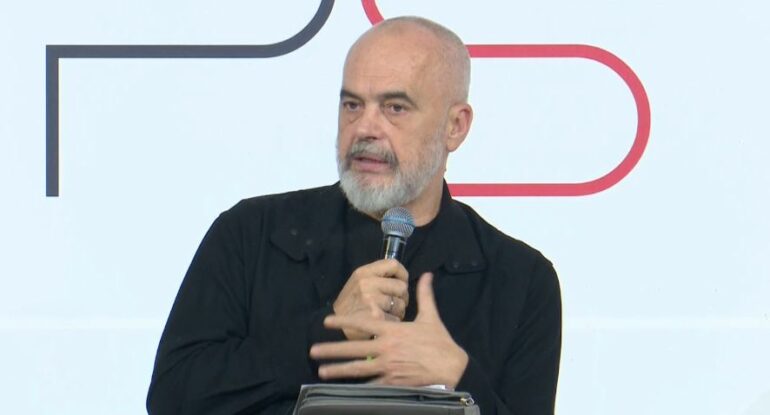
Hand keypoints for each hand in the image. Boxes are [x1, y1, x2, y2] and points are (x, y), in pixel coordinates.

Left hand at [311, 273, 468, 388]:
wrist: (452, 367)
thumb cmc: (440, 342)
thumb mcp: (431, 316)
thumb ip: (425, 295)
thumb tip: (426, 274)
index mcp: (393, 331)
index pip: (363, 323)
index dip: (343, 322)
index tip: (327, 322)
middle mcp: (386, 349)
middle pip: (353, 349)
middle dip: (331, 350)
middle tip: (313, 350)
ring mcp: (387, 367)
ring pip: (357, 369)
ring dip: (338, 370)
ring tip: (321, 371)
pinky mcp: (392, 383)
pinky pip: (371, 385)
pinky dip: (357, 386)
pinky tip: (344, 389)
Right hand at [332, 259, 408, 339]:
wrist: (336, 326)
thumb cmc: (351, 303)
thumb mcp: (358, 282)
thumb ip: (378, 276)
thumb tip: (402, 277)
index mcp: (364, 272)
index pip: (394, 264)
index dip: (402, 274)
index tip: (401, 282)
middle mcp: (366, 284)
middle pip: (401, 287)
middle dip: (401, 297)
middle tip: (392, 303)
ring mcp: (370, 300)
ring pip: (401, 304)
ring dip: (397, 311)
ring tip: (386, 313)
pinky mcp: (375, 317)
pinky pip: (396, 318)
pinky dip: (392, 322)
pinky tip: (383, 322)